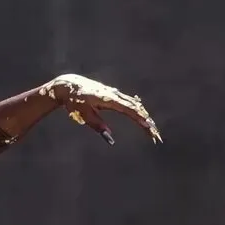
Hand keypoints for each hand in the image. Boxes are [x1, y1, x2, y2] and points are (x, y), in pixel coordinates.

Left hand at [46, 74, 162, 145]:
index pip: (129, 110)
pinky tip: (143, 116)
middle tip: (155, 134)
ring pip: (134, 104)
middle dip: (146, 121)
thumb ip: (98, 126)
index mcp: (108, 99)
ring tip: (152, 128)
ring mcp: (114, 93)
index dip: (141, 119)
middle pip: (135, 107)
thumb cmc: (75, 102)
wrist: (69, 85)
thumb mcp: (84, 116)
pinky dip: (137, 110)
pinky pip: (129, 101)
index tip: (149, 128)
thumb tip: (111, 139)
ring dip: (143, 116)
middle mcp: (114, 94)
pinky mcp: (113, 94)